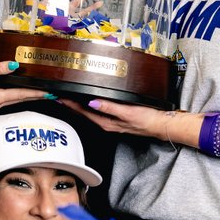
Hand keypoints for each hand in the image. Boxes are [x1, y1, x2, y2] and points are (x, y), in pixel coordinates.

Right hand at [0, 60, 51, 109]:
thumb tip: (14, 65)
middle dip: (37, 96)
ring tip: (42, 93)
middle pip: (22, 100)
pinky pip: (10, 99)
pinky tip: (24, 93)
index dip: (36, 93)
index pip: (21, 94)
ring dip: (29, 97)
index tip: (48, 93)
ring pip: (16, 100)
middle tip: (51, 94)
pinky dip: (20, 96)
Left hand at [59, 98, 204, 146]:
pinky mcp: (116, 118)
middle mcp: (106, 123)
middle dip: (70, 104)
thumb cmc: (147, 119)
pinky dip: (89, 106)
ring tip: (67, 97)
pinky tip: (88, 101)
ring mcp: (111, 121)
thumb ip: (109, 107)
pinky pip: (97, 111)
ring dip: (78, 105)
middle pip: (82, 113)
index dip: (70, 104)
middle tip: (57, 95)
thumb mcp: (128, 112)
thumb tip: (91, 103)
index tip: (58, 96)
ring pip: (89, 112)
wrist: (162, 124)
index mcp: (106, 122)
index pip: (83, 112)